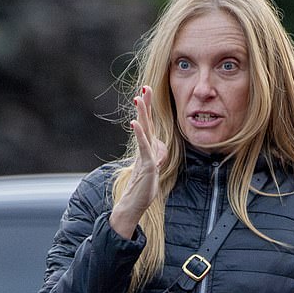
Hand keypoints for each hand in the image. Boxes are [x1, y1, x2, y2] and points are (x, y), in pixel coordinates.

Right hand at [110, 86, 167, 238]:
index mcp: (147, 149)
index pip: (148, 126)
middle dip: (145, 105)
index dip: (148, 110)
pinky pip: (143, 147)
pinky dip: (140, 134)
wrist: (132, 206)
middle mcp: (144, 150)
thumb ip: (157, 157)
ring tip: (138, 98)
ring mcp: (144, 156)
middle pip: (146, 123)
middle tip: (144, 87)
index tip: (146, 93)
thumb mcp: (155, 170)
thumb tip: (161, 149)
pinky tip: (135, 123)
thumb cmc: (143, 190)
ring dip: (141, 114)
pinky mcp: (145, 165)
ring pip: (144, 131)